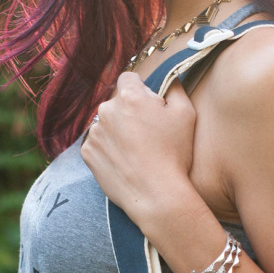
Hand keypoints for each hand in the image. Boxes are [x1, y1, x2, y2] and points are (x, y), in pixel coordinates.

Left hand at [81, 74, 197, 226]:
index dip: (141, 90)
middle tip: (148, 133)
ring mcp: (94, 132)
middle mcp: (106, 110)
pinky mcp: (88, 153)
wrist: (155, 194)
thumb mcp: (186, 114)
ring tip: (137, 151)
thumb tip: (169, 78)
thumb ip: (175, 88)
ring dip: (118, 130)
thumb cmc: (174, 153)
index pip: (129, 78)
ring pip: (107, 123)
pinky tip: (125, 161)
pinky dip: (109, 149)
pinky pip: (98, 143)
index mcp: (130, 96)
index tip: (149, 106)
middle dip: (130, 111)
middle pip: (117, 102)